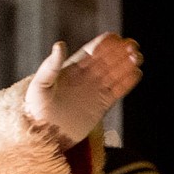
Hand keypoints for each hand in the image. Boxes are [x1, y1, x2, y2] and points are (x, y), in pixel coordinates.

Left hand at [24, 33, 142, 148]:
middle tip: (132, 45)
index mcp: (69, 70)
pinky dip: (127, 82)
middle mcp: (84, 78)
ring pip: (115, 74)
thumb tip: (60, 44)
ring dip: (126, 64)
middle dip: (119, 52)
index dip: (103, 44)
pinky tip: (136, 73)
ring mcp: (94, 91)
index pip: (90, 53)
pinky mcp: (102, 105)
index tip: (114, 37)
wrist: (43, 135)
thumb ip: (50, 66)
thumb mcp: (39, 86)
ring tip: (137, 57)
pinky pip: (118, 91)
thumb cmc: (35, 109)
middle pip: (106, 61)